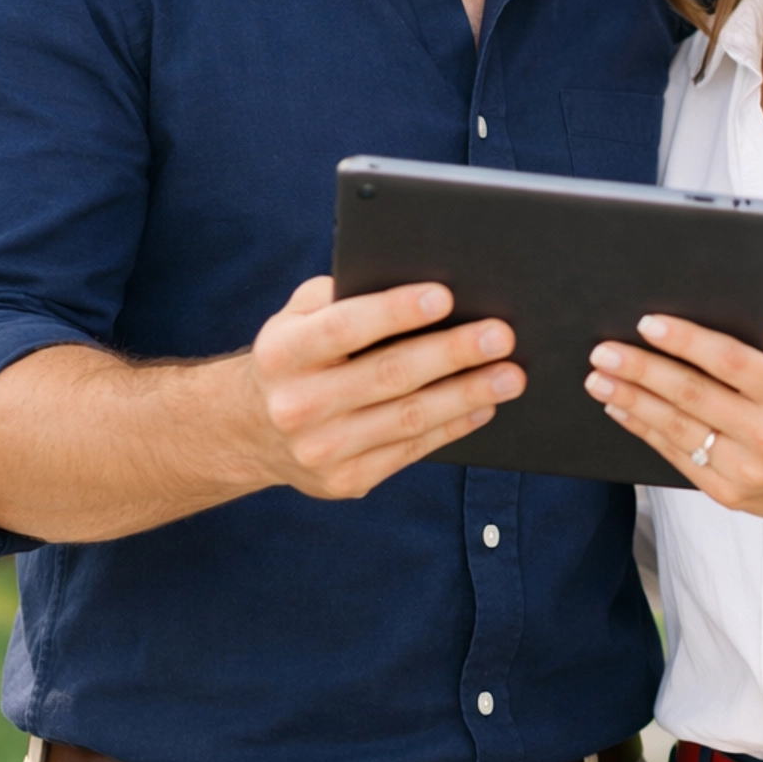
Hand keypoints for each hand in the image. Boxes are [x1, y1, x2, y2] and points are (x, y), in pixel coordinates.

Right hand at [248, 277, 523, 500]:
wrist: (252, 431)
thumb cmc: (296, 355)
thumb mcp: (297, 317)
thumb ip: (340, 296)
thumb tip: (413, 280)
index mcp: (282, 353)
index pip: (343, 327)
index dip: (395, 311)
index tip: (444, 295)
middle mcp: (297, 405)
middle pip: (389, 375)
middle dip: (452, 353)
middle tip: (500, 335)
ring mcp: (322, 450)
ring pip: (409, 418)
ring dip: (468, 395)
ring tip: (510, 375)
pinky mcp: (346, 481)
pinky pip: (412, 450)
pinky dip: (453, 426)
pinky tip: (483, 406)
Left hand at [584, 302, 762, 531]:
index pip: (731, 362)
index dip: (687, 341)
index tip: (648, 323)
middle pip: (693, 396)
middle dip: (642, 371)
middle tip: (604, 351)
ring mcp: (747, 470)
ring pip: (678, 430)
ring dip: (632, 402)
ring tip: (599, 380)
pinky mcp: (729, 495)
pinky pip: (678, 458)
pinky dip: (645, 432)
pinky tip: (621, 410)